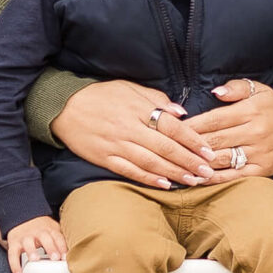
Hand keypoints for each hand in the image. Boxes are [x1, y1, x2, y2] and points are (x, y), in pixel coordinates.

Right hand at [5, 216, 67, 272]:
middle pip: (44, 238)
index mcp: (49, 229)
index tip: (66, 257)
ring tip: (35, 260)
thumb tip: (76, 256)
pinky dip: (14, 266)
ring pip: (28, 243)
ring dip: (31, 251)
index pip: (58, 237)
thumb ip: (61, 241)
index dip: (62, 247)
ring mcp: (25, 238)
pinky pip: (13, 255)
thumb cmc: (41, 228)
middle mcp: (37, 232)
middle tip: (55, 257)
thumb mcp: (53, 230)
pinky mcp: (14, 243)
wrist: (22, 216)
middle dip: (50, 247)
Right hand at [52, 79, 206, 188]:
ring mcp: (116, 145)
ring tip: (193, 181)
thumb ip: (156, 99)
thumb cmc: (101, 95)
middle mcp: (129, 128)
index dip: (192, 140)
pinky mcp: (104, 158)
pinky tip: (164, 185)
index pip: (171, 126)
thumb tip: (181, 113)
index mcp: (137, 108)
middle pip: (165, 147)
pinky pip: (130, 171)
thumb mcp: (129, 87)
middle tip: (208, 171)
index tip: (208, 151)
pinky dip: (148, 178)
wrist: (63, 106)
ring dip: (174, 173)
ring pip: (150, 162)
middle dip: (189, 161)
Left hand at [183, 79, 272, 181]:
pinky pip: (234, 176)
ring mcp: (257, 153)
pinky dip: (214, 179)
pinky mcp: (260, 170)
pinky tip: (199, 178)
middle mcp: (254, 132)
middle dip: (190, 144)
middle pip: (215, 140)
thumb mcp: (259, 90)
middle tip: (169, 147)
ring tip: (178, 163)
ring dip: (198, 163)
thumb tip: (216, 91)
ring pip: (221, 159)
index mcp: (251, 111)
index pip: (215, 119)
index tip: (174, 128)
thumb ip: (236, 88)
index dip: (192, 125)